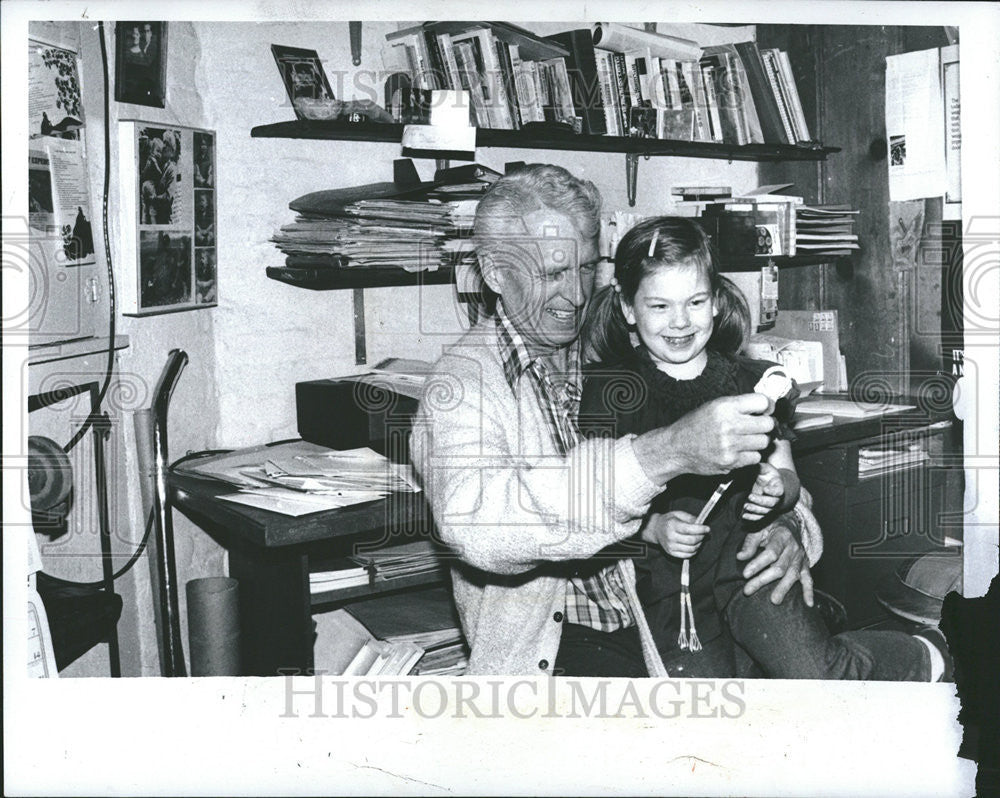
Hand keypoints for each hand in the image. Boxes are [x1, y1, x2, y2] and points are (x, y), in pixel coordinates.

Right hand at [635, 393, 775, 483]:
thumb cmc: (695, 425)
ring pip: (764, 442)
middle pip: (767, 424)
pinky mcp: (731, 461)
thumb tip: (766, 405)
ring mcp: (730, 444)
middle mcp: (729, 424)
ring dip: (758, 441)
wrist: (676, 447)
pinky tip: (739, 451)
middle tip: (756, 427)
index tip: (764, 410)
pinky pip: (755, 458)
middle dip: (764, 425)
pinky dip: (750, 455)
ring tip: (745, 440)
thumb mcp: (713, 406)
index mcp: (725, 406)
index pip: (762, 402)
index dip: (766, 406)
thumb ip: (738, 405)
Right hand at [641, 511, 709, 558]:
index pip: (689, 529)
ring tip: (699, 539)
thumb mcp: (679, 514)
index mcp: (672, 525)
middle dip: (701, 537)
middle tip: (704, 533)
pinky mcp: (672, 553)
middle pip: (692, 540)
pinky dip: (694, 551)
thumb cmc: (670, 520)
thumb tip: (701, 524)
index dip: (701, 529)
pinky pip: (687, 555)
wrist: (656, 529)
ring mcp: (670, 546)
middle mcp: (670, 537)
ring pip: (691, 549)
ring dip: (699, 544)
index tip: (707, 528)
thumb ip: (690, 518)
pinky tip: (694, 545)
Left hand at [737, 524, 813, 605]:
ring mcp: (800, 558)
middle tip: (748, 590)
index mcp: (781, 537)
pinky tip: (808, 604)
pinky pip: (809, 579)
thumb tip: (740, 557)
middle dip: (763, 580)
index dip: (757, 564)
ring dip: (783, 588)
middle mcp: (793, 548)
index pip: (770, 553)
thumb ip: (750, 543)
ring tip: (774, 601)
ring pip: (793, 575)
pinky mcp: (806, 566)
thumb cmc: (771, 528)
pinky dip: (809, 592)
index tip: (745, 574)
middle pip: (780, 567)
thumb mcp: (759, 529)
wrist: (791, 523)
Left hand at [742, 463, 784, 520]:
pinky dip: (752, 518)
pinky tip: (744, 516)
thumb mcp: (765, 468)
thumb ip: (760, 467)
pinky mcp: (763, 511)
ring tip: (746, 506)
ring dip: (756, 510)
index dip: (773, 491)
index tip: (765, 489)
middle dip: (761, 501)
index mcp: (779, 486)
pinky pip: (760, 517)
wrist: (770, 484)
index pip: (779, 491)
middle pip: (772, 503)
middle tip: (750, 497)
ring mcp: (770, 506)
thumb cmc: (767, 474)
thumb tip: (751, 464)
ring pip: (766, 511)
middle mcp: (776, 498)